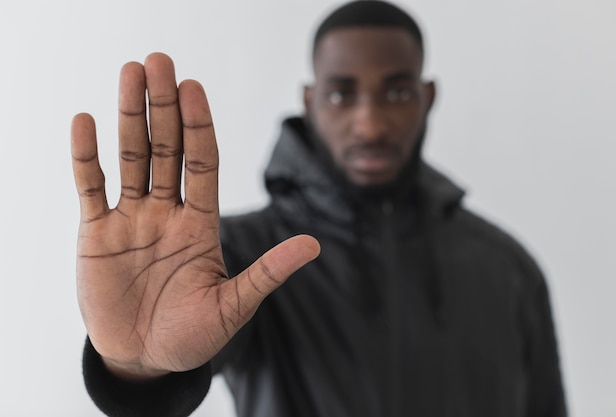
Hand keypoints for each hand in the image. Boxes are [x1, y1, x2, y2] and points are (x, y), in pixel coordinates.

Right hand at [71, 53, 319, 379]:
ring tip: (130, 73)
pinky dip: (86, 156)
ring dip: (130, 116)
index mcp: (201, 224)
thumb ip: (267, 272)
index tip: (195, 90)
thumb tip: (315, 246)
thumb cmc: (192, 336)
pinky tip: (87, 120)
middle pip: (165, 149)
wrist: (145, 359)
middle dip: (164, 107)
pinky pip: (90, 187)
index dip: (199, 127)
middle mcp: (167, 212)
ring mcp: (131, 220)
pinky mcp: (96, 234)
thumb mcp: (233, 305)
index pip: (201, 163)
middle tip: (161, 61)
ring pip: (130, 157)